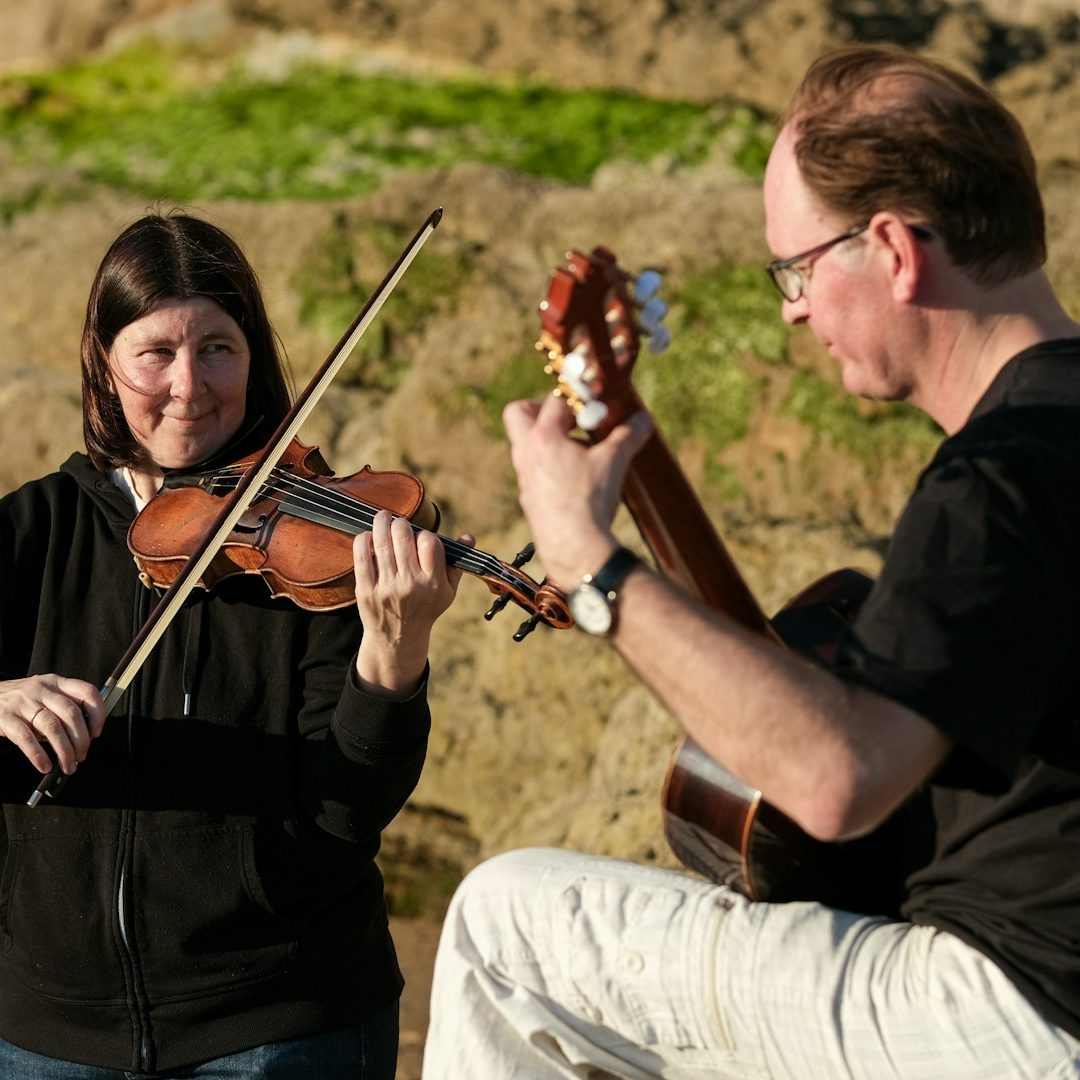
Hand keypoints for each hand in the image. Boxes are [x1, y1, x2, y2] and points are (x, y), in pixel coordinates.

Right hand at [0, 674, 105, 774]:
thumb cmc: (21, 700)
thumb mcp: (45, 694)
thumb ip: (65, 706)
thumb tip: (86, 734)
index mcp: (57, 682)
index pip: (87, 692)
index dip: (98, 714)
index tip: (96, 732)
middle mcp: (42, 690)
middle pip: (71, 714)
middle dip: (81, 740)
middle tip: (82, 756)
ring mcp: (23, 703)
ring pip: (52, 727)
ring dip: (64, 751)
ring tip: (68, 765)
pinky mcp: (6, 718)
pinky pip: (26, 738)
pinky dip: (38, 756)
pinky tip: (45, 766)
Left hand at [352, 510, 470, 695]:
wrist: (398, 640)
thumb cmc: (426, 609)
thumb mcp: (447, 592)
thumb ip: (456, 563)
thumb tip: (468, 537)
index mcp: (433, 584)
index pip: (429, 542)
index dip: (424, 534)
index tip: (420, 538)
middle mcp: (410, 585)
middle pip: (403, 537)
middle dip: (400, 523)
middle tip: (398, 522)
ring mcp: (387, 588)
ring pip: (381, 543)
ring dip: (381, 523)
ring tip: (382, 517)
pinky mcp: (366, 591)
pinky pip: (361, 557)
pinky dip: (363, 540)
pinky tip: (368, 537)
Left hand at [502, 392, 652, 586]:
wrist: (575, 548)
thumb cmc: (590, 501)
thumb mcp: (614, 462)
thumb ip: (628, 435)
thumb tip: (644, 420)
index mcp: (543, 438)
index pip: (555, 400)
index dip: (577, 396)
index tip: (593, 400)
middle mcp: (526, 453)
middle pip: (518, 413)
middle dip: (541, 407)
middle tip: (569, 416)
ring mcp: (524, 476)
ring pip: (526, 443)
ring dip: (550, 437)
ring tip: (580, 447)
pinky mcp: (529, 497)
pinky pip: (534, 469)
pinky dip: (551, 463)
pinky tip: (576, 476)